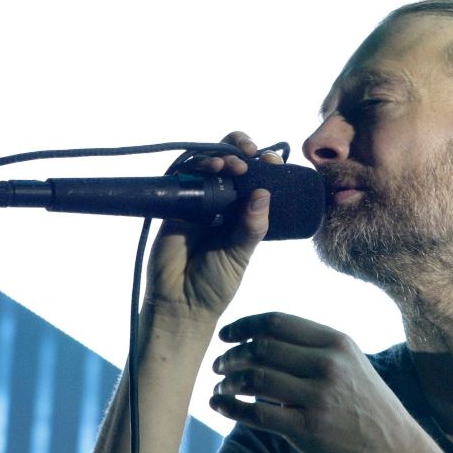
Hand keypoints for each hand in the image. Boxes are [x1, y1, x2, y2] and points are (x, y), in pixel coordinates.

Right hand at [144, 131, 281, 324]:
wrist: (181, 302)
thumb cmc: (215, 283)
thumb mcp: (240, 254)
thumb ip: (251, 227)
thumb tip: (263, 193)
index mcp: (243, 213)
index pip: (256, 180)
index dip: (265, 166)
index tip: (275, 162)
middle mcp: (222, 202)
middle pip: (231, 162)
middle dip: (241, 149)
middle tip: (253, 154)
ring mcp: (198, 200)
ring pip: (208, 163)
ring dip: (222, 154)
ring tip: (234, 164)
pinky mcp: (176, 203)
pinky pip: (185, 175)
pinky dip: (198, 165)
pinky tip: (212, 166)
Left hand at [210, 312, 428, 452]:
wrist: (395, 450)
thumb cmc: (365, 405)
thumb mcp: (350, 363)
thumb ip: (313, 347)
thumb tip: (259, 336)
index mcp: (337, 342)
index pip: (277, 322)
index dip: (243, 325)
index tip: (226, 335)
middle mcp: (328, 365)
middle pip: (261, 348)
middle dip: (231, 355)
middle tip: (219, 364)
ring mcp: (319, 398)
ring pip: (254, 379)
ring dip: (227, 381)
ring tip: (220, 387)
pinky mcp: (309, 430)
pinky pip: (257, 414)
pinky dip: (230, 407)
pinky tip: (219, 405)